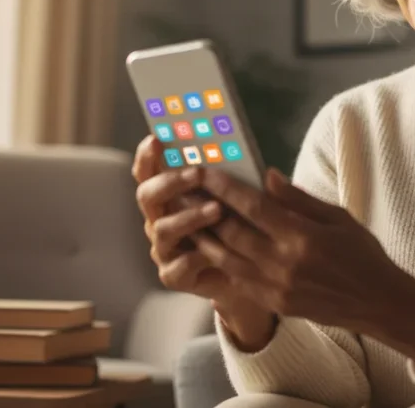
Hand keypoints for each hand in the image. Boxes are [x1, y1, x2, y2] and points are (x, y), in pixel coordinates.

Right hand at [131, 136, 275, 348]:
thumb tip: (267, 171)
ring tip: (217, 209)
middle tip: (197, 173)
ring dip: (189, 217)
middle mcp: (161, 218)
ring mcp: (165, 247)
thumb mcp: (249, 199)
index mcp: (170, 194)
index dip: (147, 155)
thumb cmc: (246, 226)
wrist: (251, 272)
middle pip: (147, 195)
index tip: (157, 138)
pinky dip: (195, 258)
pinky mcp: (174, 274)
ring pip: (163, 229)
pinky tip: (213, 254)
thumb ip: (245, 181)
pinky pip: (176, 266)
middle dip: (170, 181)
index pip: (149, 170)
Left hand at [192, 167, 404, 330]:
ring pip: (226, 258)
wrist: (378, 303)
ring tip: (183, 216)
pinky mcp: (274, 304)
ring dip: (202, 236)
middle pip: (231, 232)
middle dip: (203, 208)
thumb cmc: (361, 254)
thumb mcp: (338, 217)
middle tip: (181, 189)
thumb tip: (267, 176)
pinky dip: (218, 261)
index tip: (203, 170)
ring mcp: (276, 288)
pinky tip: (205, 245)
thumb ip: (298, 199)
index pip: (253, 207)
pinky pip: (237, 279)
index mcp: (302, 237)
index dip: (224, 187)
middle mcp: (285, 264)